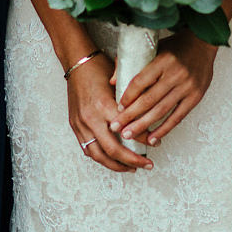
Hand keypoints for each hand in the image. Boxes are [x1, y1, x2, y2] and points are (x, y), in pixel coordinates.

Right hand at [67, 52, 150, 172]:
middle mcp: (90, 117)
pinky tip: (114, 161)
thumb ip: (132, 99)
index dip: (143, 139)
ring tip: (132, 169)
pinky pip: (87, 149)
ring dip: (116, 165)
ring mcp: (80, 124)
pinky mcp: (75, 126)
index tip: (156, 143)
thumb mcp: (120, 80)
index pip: (127, 130)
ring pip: (98, 155)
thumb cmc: (100, 67)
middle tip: (147, 165)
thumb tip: (151, 115)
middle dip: (132, 161)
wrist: (76, 62)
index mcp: (104, 104)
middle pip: (113, 149)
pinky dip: (101, 158)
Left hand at [110, 32, 215, 147]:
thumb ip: (132, 61)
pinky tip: (152, 138)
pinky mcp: (196, 97)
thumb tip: (112, 80)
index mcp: (163, 60)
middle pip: (149, 100)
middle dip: (130, 116)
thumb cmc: (176, 46)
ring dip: (143, 125)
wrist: (203, 43)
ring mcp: (187, 87)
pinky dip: (164, 129)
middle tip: (116, 126)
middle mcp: (176, 74)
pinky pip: (177, 117)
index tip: (118, 107)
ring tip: (128, 134)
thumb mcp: (153, 47)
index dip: (128, 97)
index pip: (140, 82)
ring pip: (161, 111)